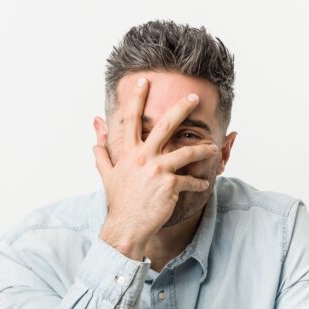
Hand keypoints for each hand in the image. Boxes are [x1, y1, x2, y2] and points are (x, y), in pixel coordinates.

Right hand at [94, 77, 217, 259]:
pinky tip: (204, 184)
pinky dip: (199, 182)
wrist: (126, 227)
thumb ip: (103, 152)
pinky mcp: (170, 185)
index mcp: (128, 152)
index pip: (131, 120)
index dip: (137, 99)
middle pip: (165, 126)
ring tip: (214, 147)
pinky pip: (191, 179)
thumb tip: (95, 135)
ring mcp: (157, 170)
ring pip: (186, 152)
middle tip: (193, 97)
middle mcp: (143, 157)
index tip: (145, 81)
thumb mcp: (107, 174)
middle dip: (181, 109)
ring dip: (203, 148)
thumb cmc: (119, 201)